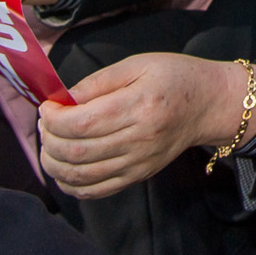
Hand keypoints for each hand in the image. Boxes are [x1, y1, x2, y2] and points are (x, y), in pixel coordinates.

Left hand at [39, 53, 255, 198]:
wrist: (209, 104)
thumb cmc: (175, 77)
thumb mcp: (139, 64)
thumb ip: (99, 81)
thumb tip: (63, 99)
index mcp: (139, 105)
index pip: (82, 123)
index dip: (54, 119)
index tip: (46, 106)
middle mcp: (139, 138)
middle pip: (76, 151)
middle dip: (49, 139)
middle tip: (46, 123)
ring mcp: (139, 162)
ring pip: (80, 175)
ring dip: (53, 162)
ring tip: (50, 143)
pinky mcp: (138, 175)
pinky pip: (96, 190)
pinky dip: (70, 184)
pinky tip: (63, 168)